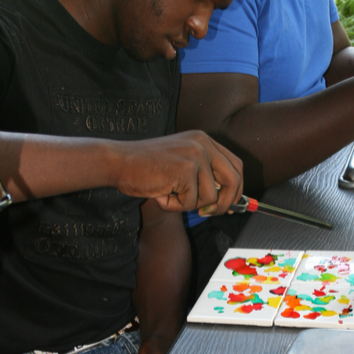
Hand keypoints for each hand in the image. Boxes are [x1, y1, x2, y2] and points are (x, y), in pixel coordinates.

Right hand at [112, 131, 243, 215]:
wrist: (118, 162)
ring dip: (188, 204)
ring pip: (210, 197)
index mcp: (203, 139)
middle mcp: (203, 144)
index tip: (229, 204)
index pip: (235, 165)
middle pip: (234, 179)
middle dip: (225, 203)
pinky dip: (174, 206)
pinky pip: (191, 202)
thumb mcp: (179, 165)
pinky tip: (159, 193)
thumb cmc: (143, 167)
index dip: (236, 188)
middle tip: (208, 213)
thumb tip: (225, 202)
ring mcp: (195, 155)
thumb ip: (201, 176)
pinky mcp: (185, 170)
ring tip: (167, 195)